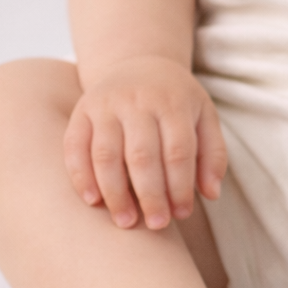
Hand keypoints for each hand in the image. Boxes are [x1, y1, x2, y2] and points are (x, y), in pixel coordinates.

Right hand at [63, 55, 226, 228]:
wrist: (138, 63)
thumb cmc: (176, 101)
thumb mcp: (205, 118)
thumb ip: (213, 154)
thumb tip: (211, 194)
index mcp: (172, 103)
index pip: (178, 152)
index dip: (180, 186)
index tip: (182, 214)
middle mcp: (137, 101)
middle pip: (142, 156)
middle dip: (150, 195)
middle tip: (156, 224)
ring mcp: (105, 105)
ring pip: (106, 154)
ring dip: (114, 192)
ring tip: (125, 221)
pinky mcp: (81, 111)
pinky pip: (74, 147)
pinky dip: (81, 176)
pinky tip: (93, 201)